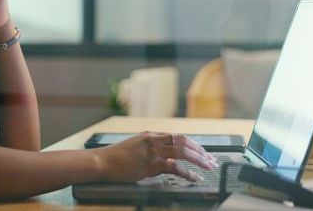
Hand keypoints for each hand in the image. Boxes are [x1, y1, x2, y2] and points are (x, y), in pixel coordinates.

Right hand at [96, 132, 217, 181]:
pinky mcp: (150, 164)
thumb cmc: (115, 157)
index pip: (178, 136)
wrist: (101, 162)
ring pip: (182, 151)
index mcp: (150, 135)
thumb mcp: (134, 146)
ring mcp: (152, 152)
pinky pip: (174, 167)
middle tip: (211, 159)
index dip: (193, 144)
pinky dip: (187, 172)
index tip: (203, 152)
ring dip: (198, 159)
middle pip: (183, 141)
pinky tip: (194, 177)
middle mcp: (153, 140)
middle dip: (200, 150)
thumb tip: (165, 156)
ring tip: (207, 166)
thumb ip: (150, 148)